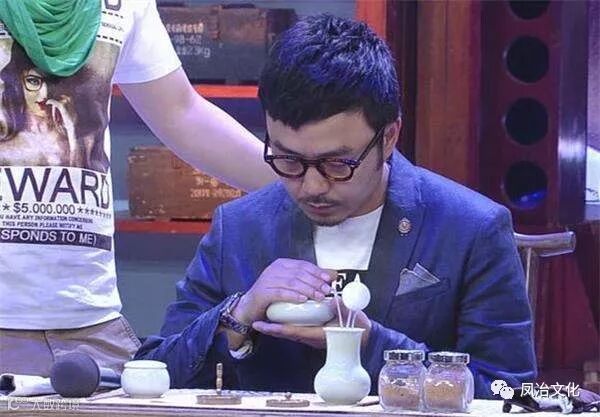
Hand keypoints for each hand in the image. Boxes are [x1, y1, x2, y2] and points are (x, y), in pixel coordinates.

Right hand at [232, 259, 335, 324]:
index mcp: (282, 264)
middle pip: (299, 273)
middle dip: (315, 281)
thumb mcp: (292, 286)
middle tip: (327, 290)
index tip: (329, 279)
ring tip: (319, 296)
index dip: (317, 271)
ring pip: (291, 282)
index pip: (303, 265)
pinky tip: (302, 300)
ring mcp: (267, 280)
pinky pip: (280, 293)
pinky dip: (293, 296)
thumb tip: (331, 275)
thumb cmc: (272, 297)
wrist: (249, 308)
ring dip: (307, 289)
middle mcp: (274, 269)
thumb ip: (309, 280)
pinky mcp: (262, 293)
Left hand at [252, 303, 371, 349]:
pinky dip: (288, 324)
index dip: (277, 329)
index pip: (294, 332)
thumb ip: (342, 308)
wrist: (365, 336)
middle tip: (257, 323)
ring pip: (291, 331)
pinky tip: (281, 317)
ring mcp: (313, 335)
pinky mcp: (314, 332)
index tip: (262, 325)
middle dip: (272, 329)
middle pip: (287, 333)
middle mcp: (313, 336)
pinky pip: (297, 328)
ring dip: (277, 326)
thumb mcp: (351, 316)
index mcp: (319, 334)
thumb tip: (332, 301)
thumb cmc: (358, 327)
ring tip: (263, 320)